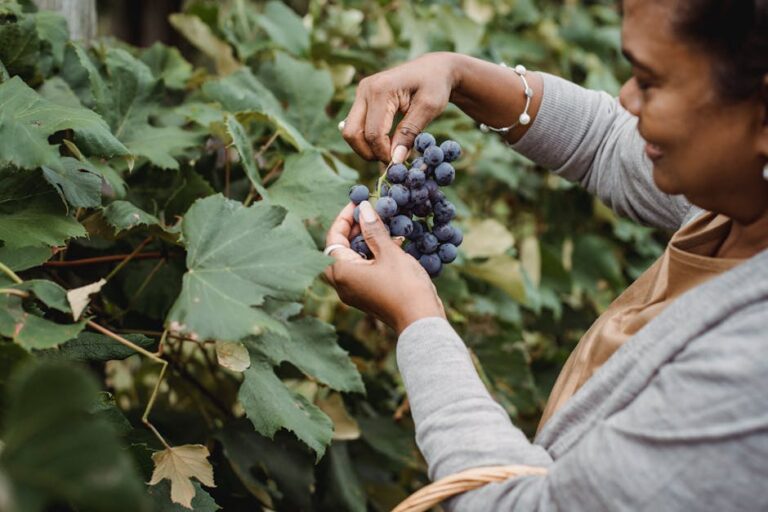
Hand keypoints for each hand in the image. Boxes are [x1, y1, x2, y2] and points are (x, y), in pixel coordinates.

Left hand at [324, 201, 445, 334]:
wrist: (421, 321)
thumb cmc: (404, 286)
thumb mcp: (389, 253)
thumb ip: (374, 230)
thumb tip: (363, 208)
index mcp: (341, 272)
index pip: (333, 238)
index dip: (345, 218)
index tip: (359, 203)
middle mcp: (343, 283)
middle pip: (340, 248)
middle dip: (355, 229)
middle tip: (371, 214)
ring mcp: (355, 291)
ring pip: (353, 258)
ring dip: (366, 240)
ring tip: (384, 225)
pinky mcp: (368, 295)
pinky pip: (364, 269)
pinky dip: (373, 254)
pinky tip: (392, 244)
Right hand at [341, 52, 459, 162]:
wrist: (434, 69)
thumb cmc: (435, 86)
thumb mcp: (428, 109)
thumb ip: (410, 133)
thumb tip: (395, 160)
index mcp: (381, 90)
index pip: (373, 133)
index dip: (384, 153)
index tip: (400, 161)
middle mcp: (365, 90)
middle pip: (352, 133)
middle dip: (368, 152)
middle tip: (390, 159)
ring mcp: (360, 93)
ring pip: (350, 131)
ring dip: (366, 147)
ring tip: (390, 151)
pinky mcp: (362, 99)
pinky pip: (356, 126)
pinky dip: (367, 139)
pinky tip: (386, 141)